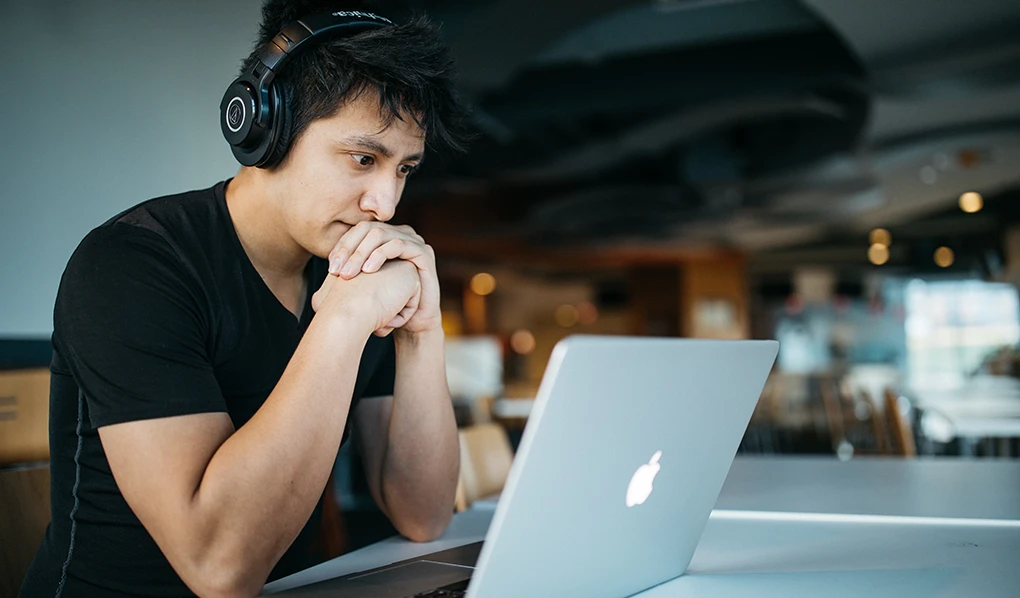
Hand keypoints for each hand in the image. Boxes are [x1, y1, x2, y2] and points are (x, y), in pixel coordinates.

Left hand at [327, 222, 441, 334]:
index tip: (330, 269)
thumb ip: (348, 273)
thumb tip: (325, 272)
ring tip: (349, 274)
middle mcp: (399, 234)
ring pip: (380, 234)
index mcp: (385, 238)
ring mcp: (413, 241)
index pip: (357, 231)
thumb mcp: (363, 286)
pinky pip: (398, 244)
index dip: (342, 247)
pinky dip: (380, 255)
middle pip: (367, 229)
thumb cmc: (386, 305)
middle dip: (349, 250)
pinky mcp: (423, 252)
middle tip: (337, 272)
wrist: (413, 322)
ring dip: (361, 253)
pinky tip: (369, 270)